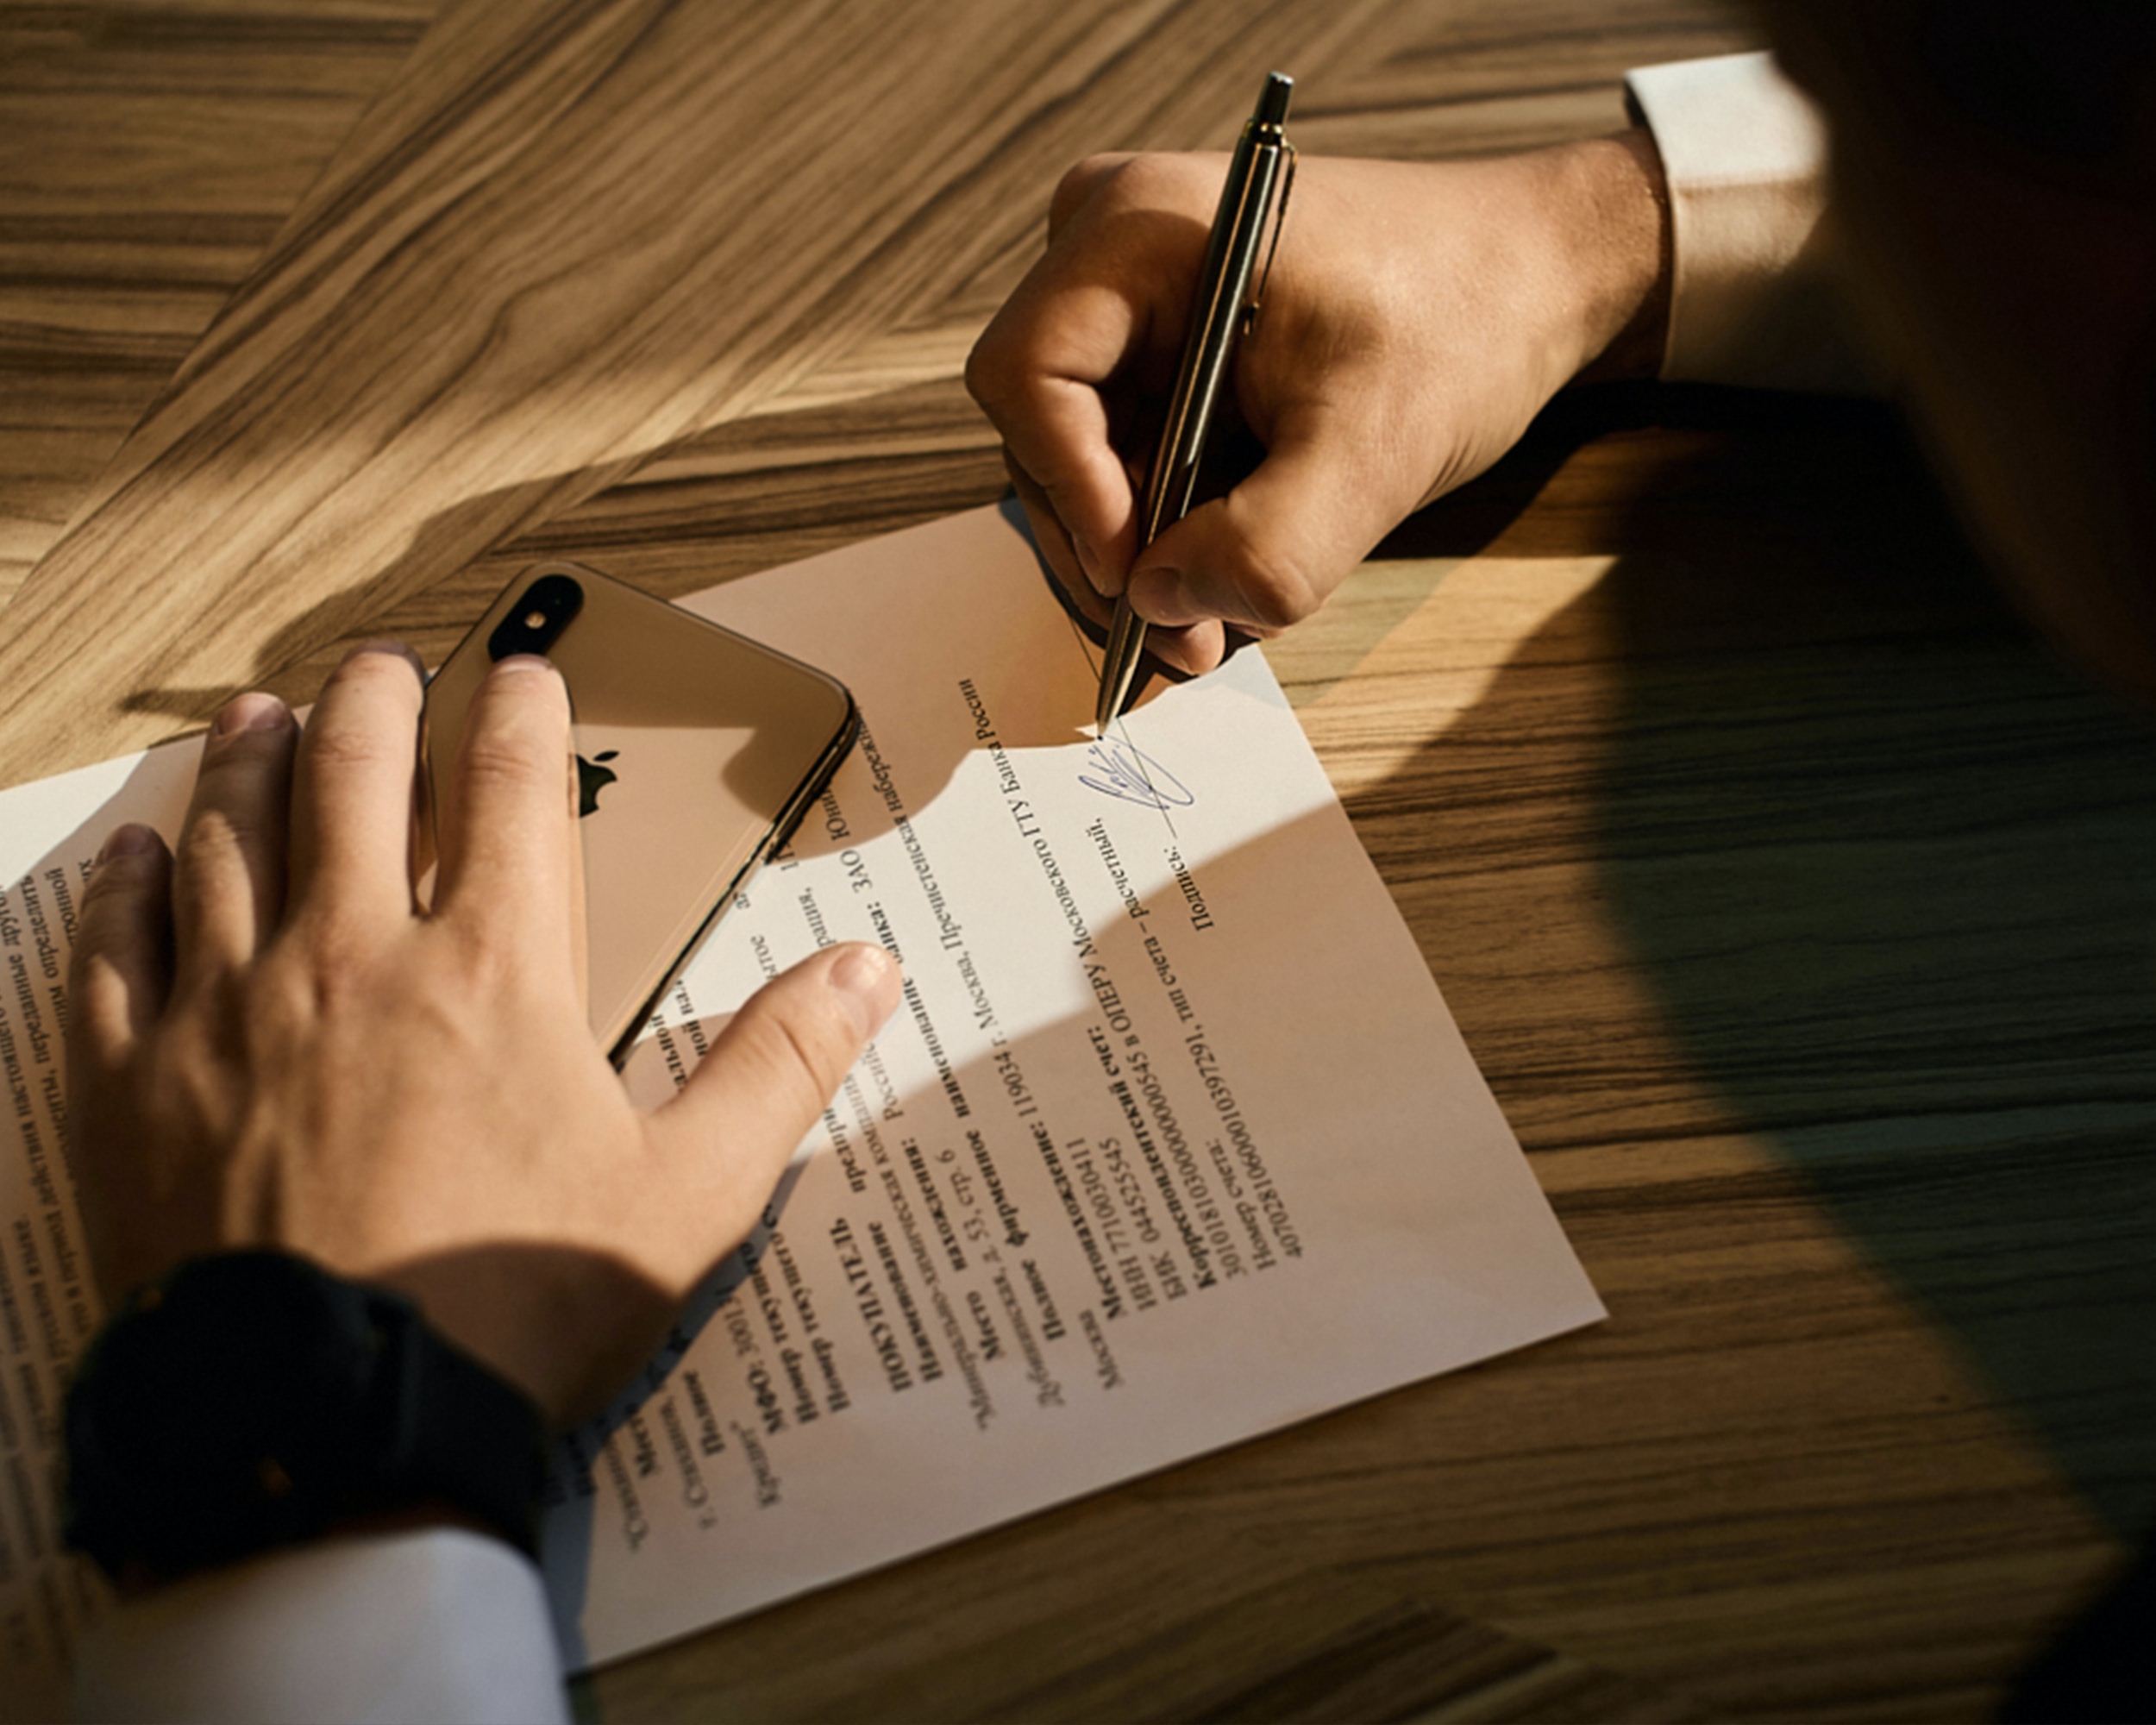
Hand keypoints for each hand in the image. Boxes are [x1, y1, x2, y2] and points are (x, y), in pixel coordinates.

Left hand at [65, 643, 899, 1425]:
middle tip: (381, 664)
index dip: (520, 710)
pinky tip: (133, 853)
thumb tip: (865, 967)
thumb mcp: (691, 1193)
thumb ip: (779, 1065)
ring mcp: (230, 1016)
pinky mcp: (136, 1089)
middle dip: (373, 703)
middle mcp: (352, 960)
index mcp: (493, 972)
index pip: (510, 789)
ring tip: (257, 712)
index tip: (524, 667)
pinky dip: (124, 889)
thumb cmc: (520, 1307)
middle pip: (352, 779)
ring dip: (248, 762)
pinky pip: (112, 954)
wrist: (338, 1430)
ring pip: (229, 842)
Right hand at [967, 134, 1669, 673]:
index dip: (1071, 497)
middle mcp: (1112, 244)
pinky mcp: (1160, 336)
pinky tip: (1229, 562)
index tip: (1140, 582)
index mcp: (1143, 230)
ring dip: (1144, 546)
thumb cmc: (1465, 324)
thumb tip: (1162, 610)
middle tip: (1186, 638)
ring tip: (1219, 613)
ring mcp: (1131, 291)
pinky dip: (1169, 520)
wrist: (1533, 275)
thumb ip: (1268, 546)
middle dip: (1113, 546)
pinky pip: (1126, 446)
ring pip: (1082, 454)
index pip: (1028, 380)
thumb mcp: (1375, 451)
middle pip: (1043, 429)